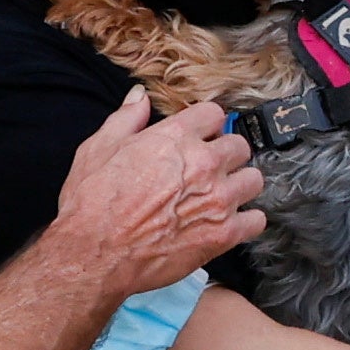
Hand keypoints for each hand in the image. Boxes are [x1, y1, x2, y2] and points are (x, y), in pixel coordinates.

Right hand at [54, 90, 263, 297]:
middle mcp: (204, 163)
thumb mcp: (99, 147)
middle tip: (210, 168)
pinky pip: (256, 220)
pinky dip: (246, 221)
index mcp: (176, 137)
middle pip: (239, 145)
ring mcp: (218, 199)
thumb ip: (126, 118)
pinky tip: (229, 222)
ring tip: (221, 195)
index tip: (201, 136)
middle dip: (226, 153)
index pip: (214, 114)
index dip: (206, 124)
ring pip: (253, 180)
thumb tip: (140, 96)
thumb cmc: (92, 203)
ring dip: (240, 185)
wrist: (95, 253)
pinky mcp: (224, 234)